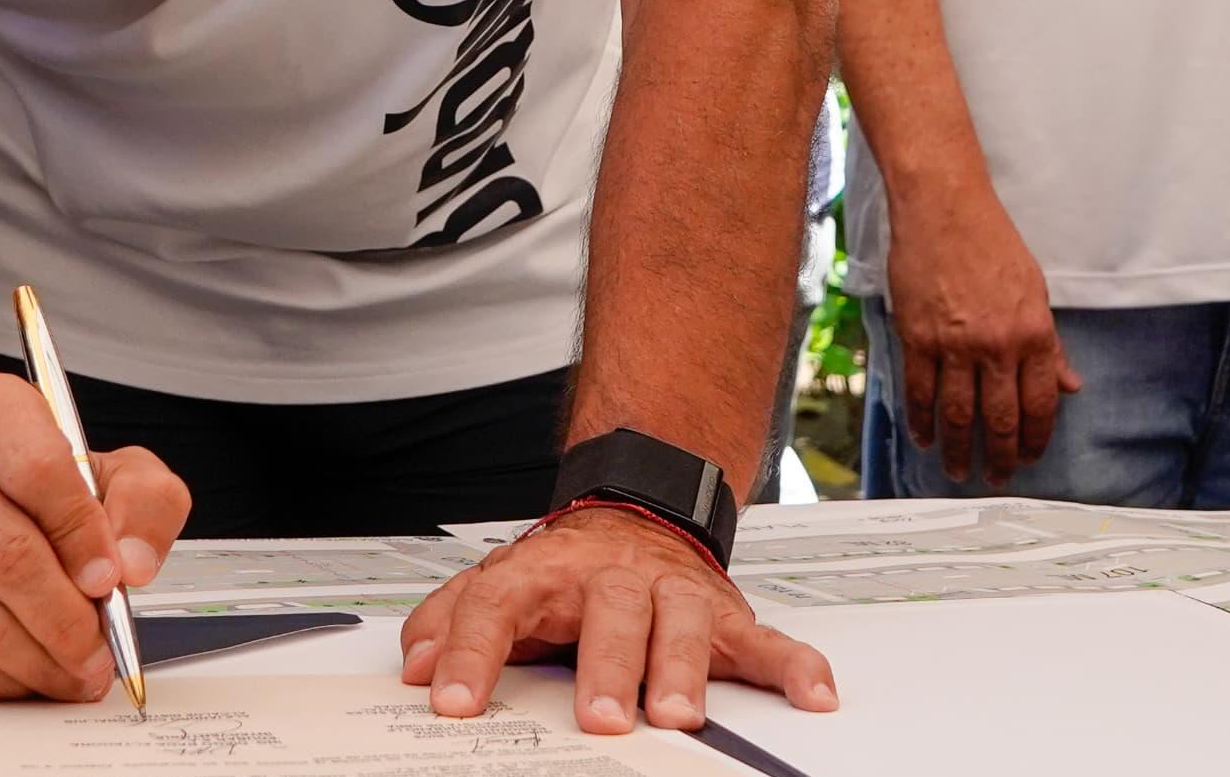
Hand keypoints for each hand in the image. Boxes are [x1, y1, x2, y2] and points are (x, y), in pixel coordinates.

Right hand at [0, 375, 189, 699]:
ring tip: (69, 669)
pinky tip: (19, 671)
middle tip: (97, 653)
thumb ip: (146, 505)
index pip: (37, 469)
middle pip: (3, 553)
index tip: (109, 582)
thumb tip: (130, 564)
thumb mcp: (118, 474)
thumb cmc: (45, 490)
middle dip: (64, 620)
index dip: (82, 538)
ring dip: (32, 660)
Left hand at [401, 504, 835, 733]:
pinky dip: (795, 666)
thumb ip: (451, 621)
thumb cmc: (566, 571)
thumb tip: (416, 665)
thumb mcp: (500, 585)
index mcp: (546, 572)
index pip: (498, 604)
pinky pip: (768, 641)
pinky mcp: (726, 617)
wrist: (638, 512)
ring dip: (683, 669)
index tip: (452, 700)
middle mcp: (615, 578)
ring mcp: (675, 596)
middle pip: (610, 615)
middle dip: (606, 667)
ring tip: (676, 713)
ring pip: (683, 625)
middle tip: (597, 716)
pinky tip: (813, 693)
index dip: (472, 651)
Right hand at [880, 184, 1075, 485]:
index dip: (1035, 439)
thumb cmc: (993, 243)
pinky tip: (925, 438)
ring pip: (959, 414)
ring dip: (959, 449)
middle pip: (1000, 418)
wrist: (945, 208)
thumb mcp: (1035, 291)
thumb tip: (1070, 385)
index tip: (1029, 458)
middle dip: (1000, 456)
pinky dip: (922, 420)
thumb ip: (1051, 345)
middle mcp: (997, 346)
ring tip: (959, 470)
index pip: (1040, 404)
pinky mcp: (918, 338)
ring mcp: (955, 345)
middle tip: (996, 478)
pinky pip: (921, 391)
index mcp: (1034, 334)